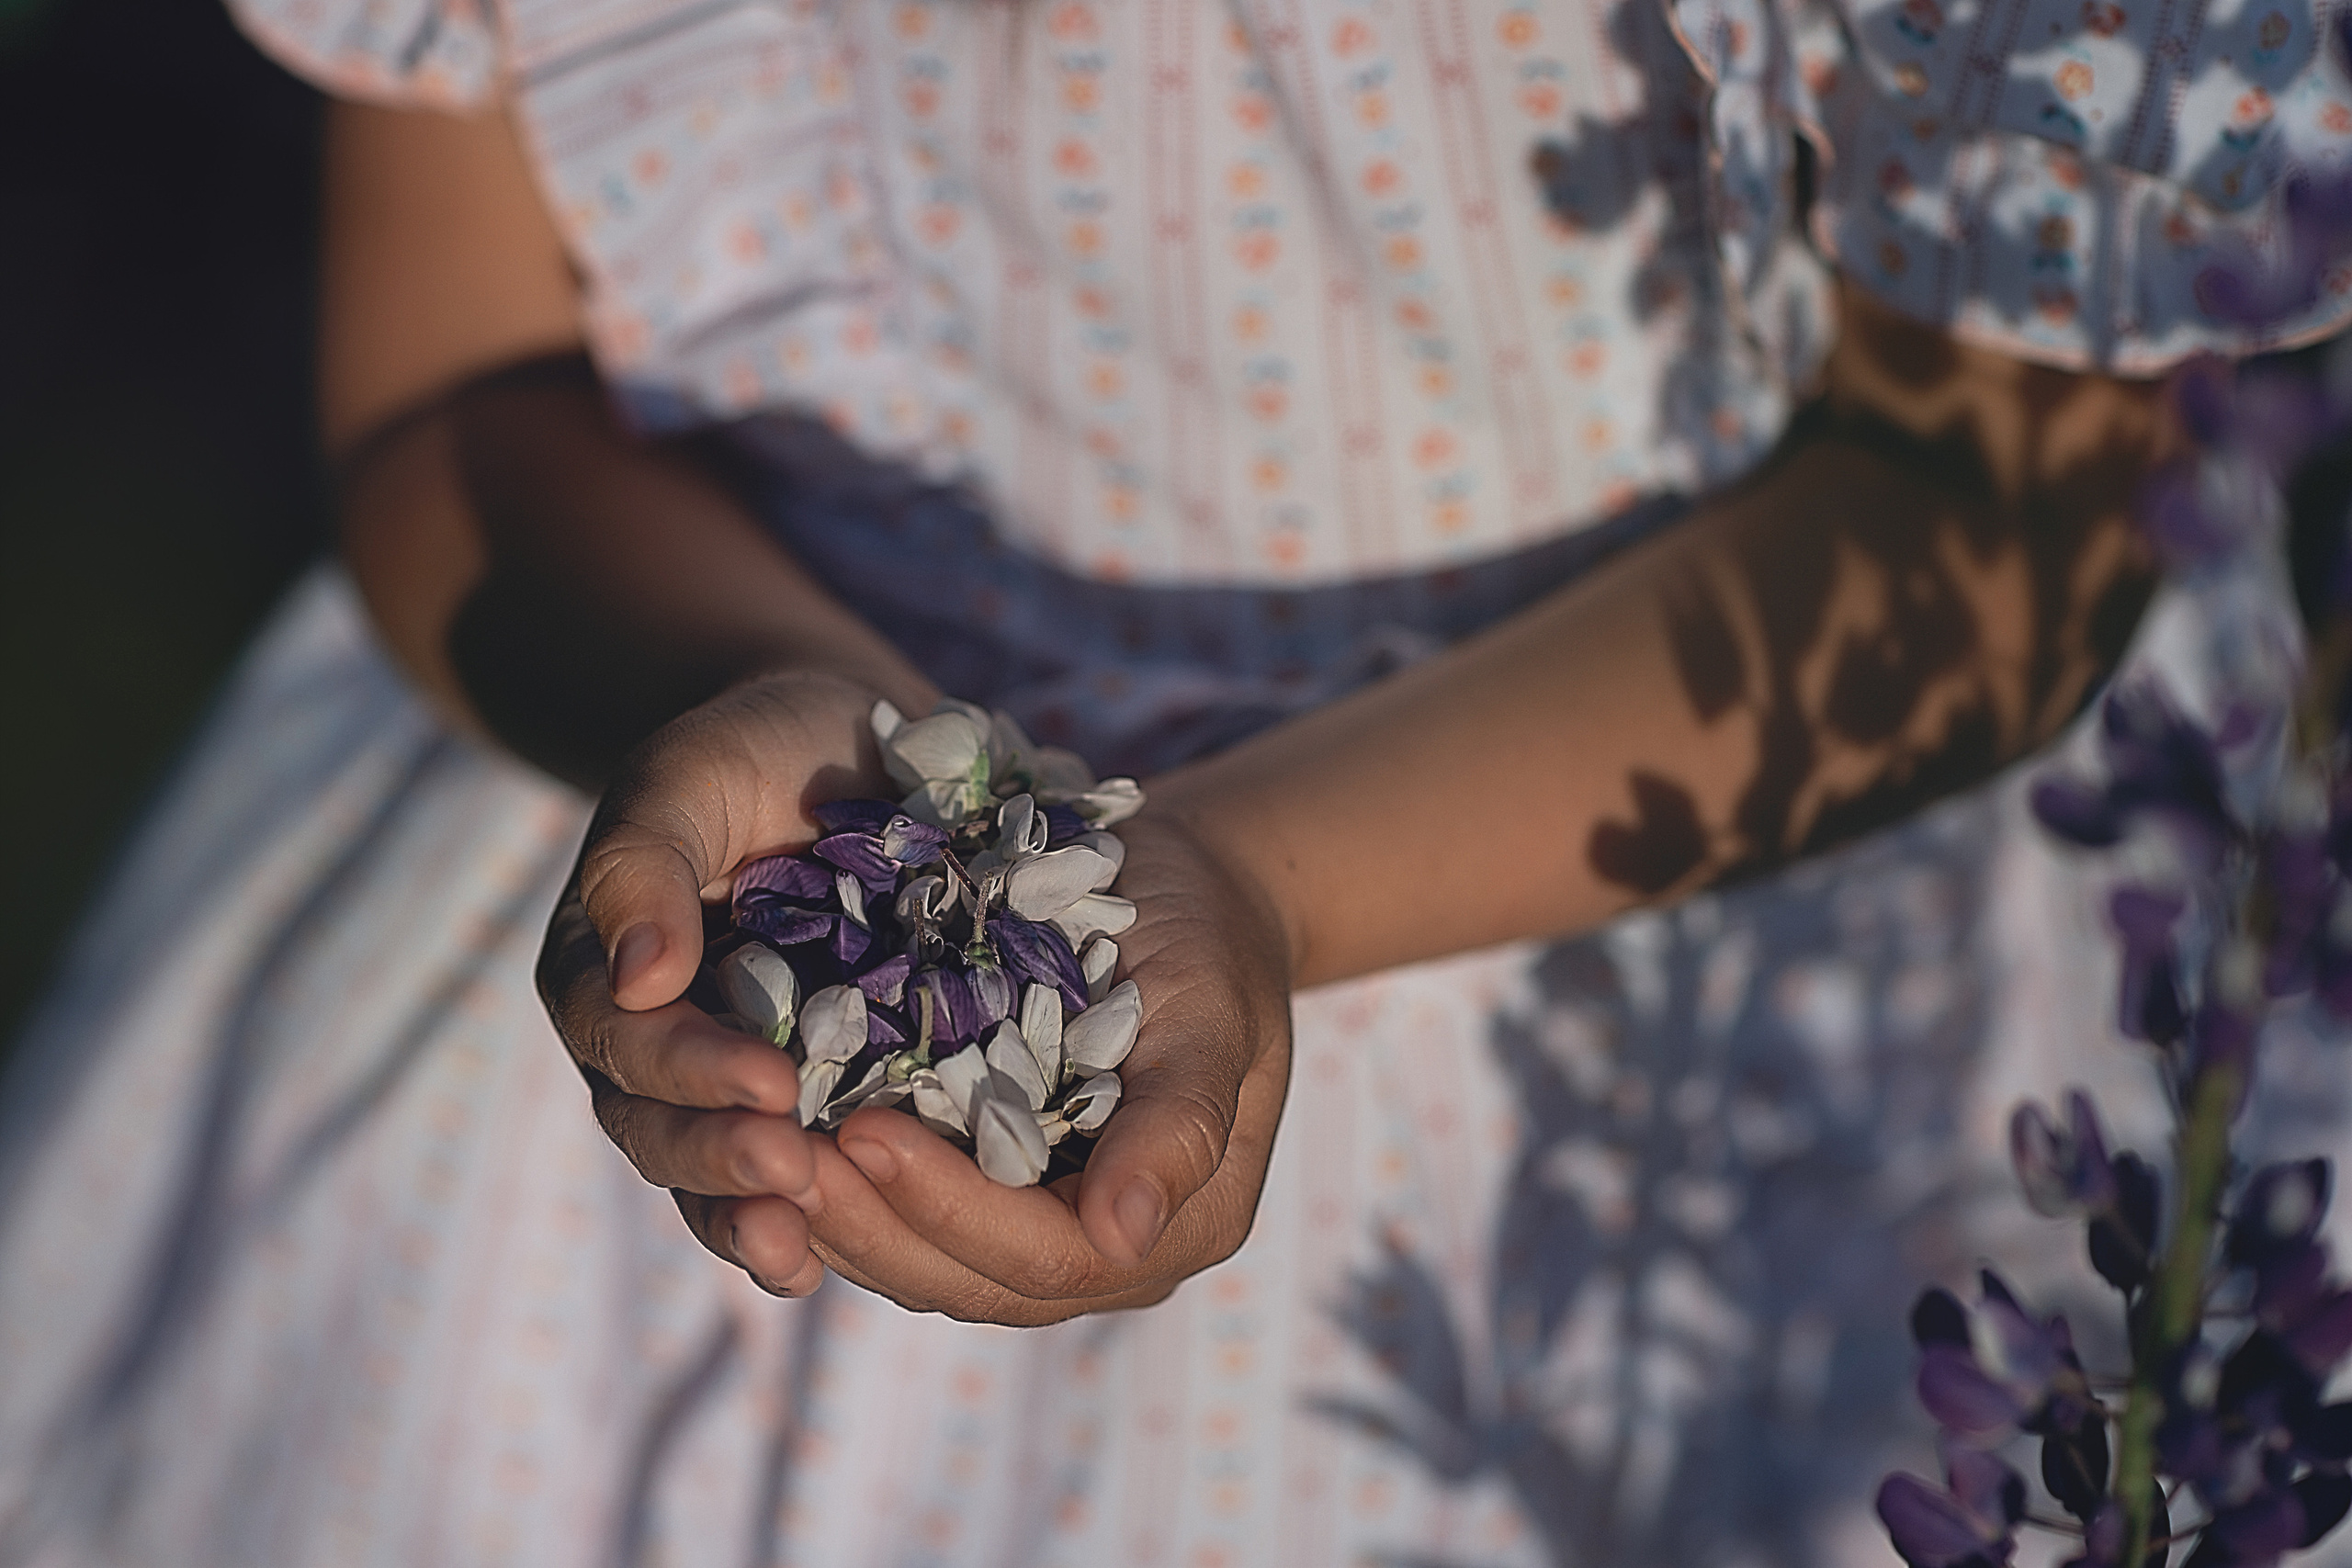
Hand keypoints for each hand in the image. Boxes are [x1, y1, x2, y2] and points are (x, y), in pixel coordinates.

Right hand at [536, 667, 911, 1296]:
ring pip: (714, 1177)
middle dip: (722, 1161)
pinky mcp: (813, 1098)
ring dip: (753, 1217)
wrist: (841, 745)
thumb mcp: (688, 776)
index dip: (694, 1072)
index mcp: (605, 973)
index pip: (632, 1043)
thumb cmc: (752, 749)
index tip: (771, 1084)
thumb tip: (637, 978)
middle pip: (662, 1132)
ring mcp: (731, 1081)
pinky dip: (811, 1221)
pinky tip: (836, 1258)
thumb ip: (645, 863)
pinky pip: (796, 1178)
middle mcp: (657, 1046)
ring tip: (800, 1249)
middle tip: (793, 1171)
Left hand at [803, 808, 1295, 1323]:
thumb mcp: (1213, 1015)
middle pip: (969, 1278)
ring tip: (754, 1153)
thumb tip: (1123, 1237)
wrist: (1183, 891)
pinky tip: (770, 1138)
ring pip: (921, 1261)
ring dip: (836, 1218)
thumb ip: (1176, 1127)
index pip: (1046, 1256)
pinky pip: (903, 1214)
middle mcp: (1101, 1250)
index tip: (864, 1131)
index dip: (950, 1206)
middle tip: (777, 1154)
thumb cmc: (1211, 941)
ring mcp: (1037, 1225)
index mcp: (1174, 1228)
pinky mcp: (983, 1184)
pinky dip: (839, 1188)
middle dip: (869, 1223)